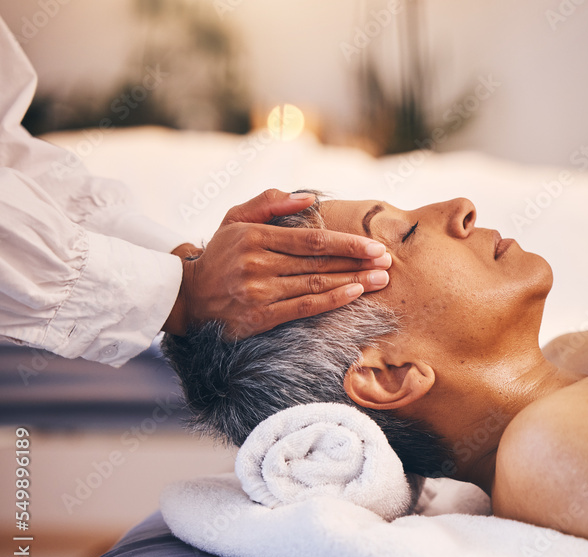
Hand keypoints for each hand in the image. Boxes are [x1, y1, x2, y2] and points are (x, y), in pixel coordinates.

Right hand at [163, 189, 391, 338]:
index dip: (347, 243)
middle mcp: (257, 263)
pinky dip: (332, 301)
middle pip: (319, 262)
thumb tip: (308, 197)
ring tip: (381, 279)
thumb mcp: (236, 218)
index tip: (374, 245)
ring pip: (315, 284)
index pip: (311, 239)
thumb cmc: (222, 254)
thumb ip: (270, 202)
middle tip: (387, 261)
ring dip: (353, 281)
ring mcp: (259, 291)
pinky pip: (304, 307)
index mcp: (254, 236)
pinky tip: (355, 294)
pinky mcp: (260, 317)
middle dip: (358, 262)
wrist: (189, 297)